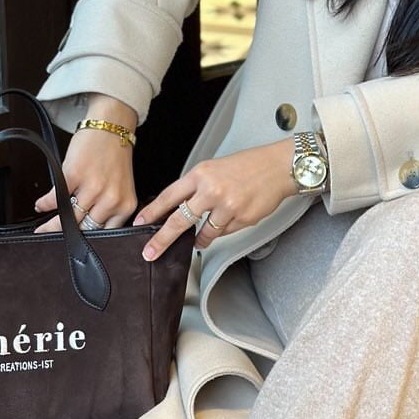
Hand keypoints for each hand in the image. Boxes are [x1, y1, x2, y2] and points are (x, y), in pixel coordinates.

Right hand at [35, 95, 137, 232]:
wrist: (112, 126)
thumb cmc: (115, 156)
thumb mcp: (120, 187)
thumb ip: (108, 209)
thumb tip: (86, 228)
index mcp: (125, 205)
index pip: (104, 233)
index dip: (87, 243)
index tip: (74, 248)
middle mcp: (111, 199)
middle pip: (83, 229)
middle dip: (66, 236)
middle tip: (51, 241)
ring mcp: (93, 188)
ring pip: (68, 217)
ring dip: (50, 224)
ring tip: (41, 228)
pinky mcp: (75, 175)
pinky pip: (55, 198)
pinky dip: (45, 203)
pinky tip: (40, 205)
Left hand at [135, 139, 295, 258]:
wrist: (279, 167)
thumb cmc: (249, 166)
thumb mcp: (215, 168)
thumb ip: (197, 187)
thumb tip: (179, 209)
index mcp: (201, 174)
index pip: (169, 195)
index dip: (152, 212)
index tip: (138, 223)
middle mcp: (212, 190)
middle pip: (180, 220)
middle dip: (161, 239)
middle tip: (150, 252)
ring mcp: (227, 206)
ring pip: (204, 233)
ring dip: (200, 239)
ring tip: (201, 238)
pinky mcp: (242, 219)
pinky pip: (225, 233)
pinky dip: (224, 229)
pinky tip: (234, 216)